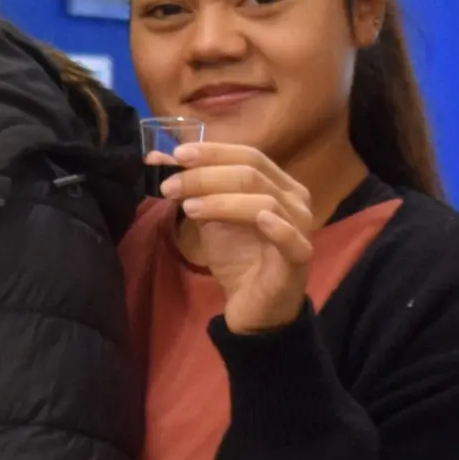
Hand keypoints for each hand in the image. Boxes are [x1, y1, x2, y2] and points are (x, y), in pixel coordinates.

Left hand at [163, 142, 315, 333]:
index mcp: (278, 184)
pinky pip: (290, 238)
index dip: (212, 152)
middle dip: (206, 175)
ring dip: (221, 200)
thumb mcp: (212, 219)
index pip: (248, 155)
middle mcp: (294, 199)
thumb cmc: (239, 258)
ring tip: (188, 208)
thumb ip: (194, 190)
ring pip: (264, 201)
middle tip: (171, 185)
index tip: (175, 155)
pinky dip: (276, 226)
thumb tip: (158, 159)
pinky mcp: (298, 258)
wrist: (255, 307)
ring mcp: (300, 227)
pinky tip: (259, 220)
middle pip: (251, 173)